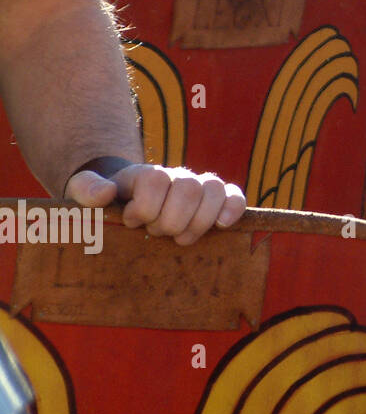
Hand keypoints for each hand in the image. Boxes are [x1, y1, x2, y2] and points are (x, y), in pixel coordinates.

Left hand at [66, 165, 245, 245]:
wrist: (124, 199)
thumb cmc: (105, 202)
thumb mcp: (84, 192)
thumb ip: (87, 188)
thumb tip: (106, 193)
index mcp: (146, 174)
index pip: (155, 181)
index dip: (144, 208)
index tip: (130, 222)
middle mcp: (175, 176)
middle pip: (187, 189)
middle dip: (170, 220)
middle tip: (154, 233)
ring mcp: (197, 186)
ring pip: (213, 190)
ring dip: (198, 221)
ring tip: (180, 238)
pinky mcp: (215, 199)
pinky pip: (234, 196)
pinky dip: (233, 208)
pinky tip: (222, 225)